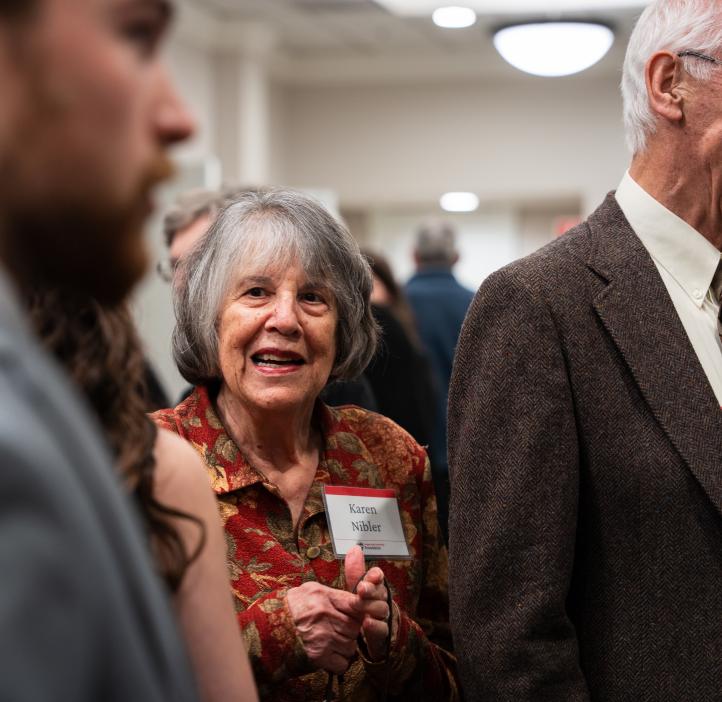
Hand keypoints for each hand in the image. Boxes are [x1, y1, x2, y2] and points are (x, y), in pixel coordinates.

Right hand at [286, 581, 363, 673]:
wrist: (265, 627)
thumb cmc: (288, 607)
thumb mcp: (309, 590)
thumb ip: (331, 594)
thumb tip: (352, 598)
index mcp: (324, 596)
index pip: (355, 603)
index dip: (361, 611)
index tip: (360, 615)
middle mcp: (325, 615)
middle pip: (355, 627)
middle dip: (352, 631)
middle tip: (342, 631)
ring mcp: (323, 636)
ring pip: (350, 646)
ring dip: (346, 647)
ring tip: (334, 643)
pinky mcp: (318, 656)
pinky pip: (342, 663)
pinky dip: (339, 663)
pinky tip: (330, 656)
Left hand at [344, 546, 392, 660]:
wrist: (371, 636)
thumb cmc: (363, 607)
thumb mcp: (357, 589)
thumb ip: (355, 572)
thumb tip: (355, 548)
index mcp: (375, 586)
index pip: (377, 578)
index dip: (375, 576)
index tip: (371, 575)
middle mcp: (381, 600)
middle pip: (380, 592)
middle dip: (371, 589)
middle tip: (361, 588)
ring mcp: (383, 617)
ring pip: (381, 609)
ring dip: (370, 606)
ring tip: (358, 604)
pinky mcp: (382, 634)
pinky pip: (382, 629)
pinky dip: (375, 626)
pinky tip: (367, 623)